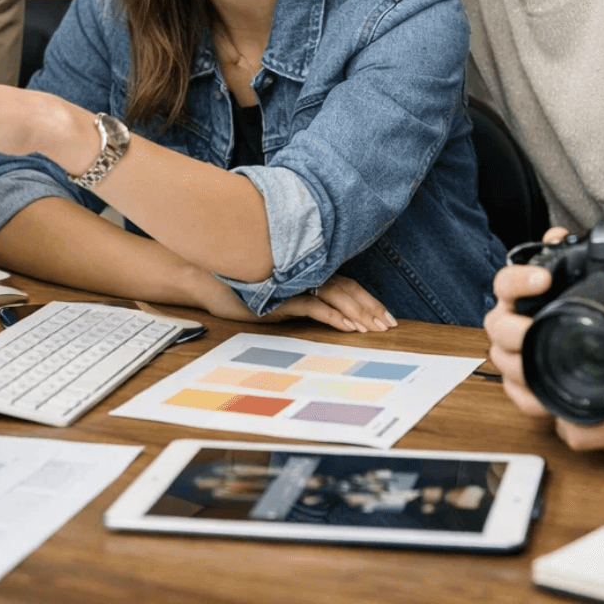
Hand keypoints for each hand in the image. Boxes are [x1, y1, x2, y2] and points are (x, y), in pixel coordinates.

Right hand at [204, 275, 396, 333]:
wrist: (213, 284)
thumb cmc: (247, 291)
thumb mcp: (282, 298)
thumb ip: (303, 300)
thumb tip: (330, 314)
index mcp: (309, 274)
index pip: (348, 286)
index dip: (369, 300)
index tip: (387, 317)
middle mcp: (306, 276)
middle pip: (349, 290)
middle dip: (371, 308)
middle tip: (390, 326)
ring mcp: (295, 285)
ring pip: (337, 296)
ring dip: (358, 313)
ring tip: (374, 329)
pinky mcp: (283, 297)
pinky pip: (315, 305)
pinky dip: (334, 315)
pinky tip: (349, 327)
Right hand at [483, 225, 569, 417]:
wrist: (583, 350)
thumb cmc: (568, 312)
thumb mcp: (572, 281)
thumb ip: (563, 254)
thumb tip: (557, 234)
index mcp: (517, 298)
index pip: (505, 283)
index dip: (519, 280)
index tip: (542, 278)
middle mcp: (508, 325)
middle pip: (496, 327)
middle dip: (514, 329)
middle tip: (533, 329)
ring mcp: (511, 356)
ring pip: (504, 363)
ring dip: (522, 365)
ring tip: (545, 363)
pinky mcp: (521, 387)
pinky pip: (519, 396)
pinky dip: (532, 398)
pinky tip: (549, 397)